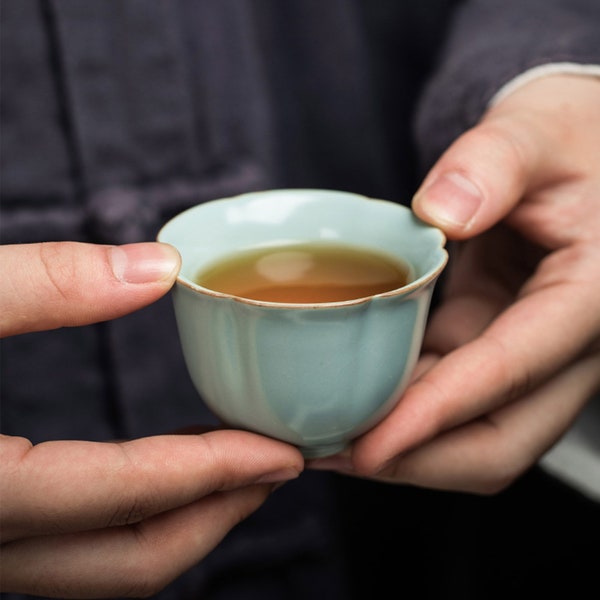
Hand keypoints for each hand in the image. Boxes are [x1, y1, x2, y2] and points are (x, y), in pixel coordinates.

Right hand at [0, 242, 303, 596]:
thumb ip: (45, 284)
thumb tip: (156, 268)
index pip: (128, 493)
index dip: (219, 470)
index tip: (286, 451)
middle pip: (129, 562)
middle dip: (219, 515)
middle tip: (280, 468)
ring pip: (105, 565)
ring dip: (183, 520)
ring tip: (240, 468)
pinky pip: (82, 544)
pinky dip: (139, 514)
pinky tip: (166, 465)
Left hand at [310, 74, 599, 492]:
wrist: (579, 152)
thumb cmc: (569, 138)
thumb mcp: (536, 130)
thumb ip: (493, 163)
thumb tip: (440, 213)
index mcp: (591, 296)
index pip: (509, 371)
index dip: (434, 415)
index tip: (368, 446)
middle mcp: (571, 344)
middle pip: (499, 439)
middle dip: (416, 459)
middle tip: (331, 454)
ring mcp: (532, 352)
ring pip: (474, 430)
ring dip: (404, 444)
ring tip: (328, 438)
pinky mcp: (498, 341)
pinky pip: (453, 394)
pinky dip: (405, 408)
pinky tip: (355, 398)